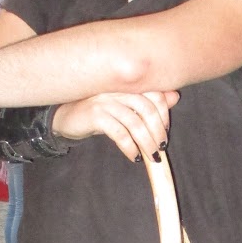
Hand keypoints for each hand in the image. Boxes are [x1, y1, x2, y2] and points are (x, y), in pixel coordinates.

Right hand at [51, 90, 178, 161]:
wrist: (67, 118)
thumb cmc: (100, 113)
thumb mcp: (125, 107)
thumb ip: (149, 101)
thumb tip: (175, 96)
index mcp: (127, 85)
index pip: (154, 94)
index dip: (164, 114)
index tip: (165, 132)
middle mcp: (117, 89)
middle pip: (147, 108)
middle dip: (157, 131)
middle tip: (161, 148)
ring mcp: (106, 101)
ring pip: (134, 122)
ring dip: (146, 142)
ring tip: (152, 156)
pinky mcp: (96, 116)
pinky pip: (119, 133)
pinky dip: (129, 147)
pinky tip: (134, 157)